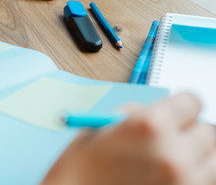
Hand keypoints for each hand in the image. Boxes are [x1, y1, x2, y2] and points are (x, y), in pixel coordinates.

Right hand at [42, 93, 215, 184]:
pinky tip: (170, 177)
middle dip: (188, 131)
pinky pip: (205, 182)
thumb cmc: (77, 172)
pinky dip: (193, 177)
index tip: (178, 112)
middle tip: (170, 139)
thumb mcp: (98, 129)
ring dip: (197, 157)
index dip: (182, 105)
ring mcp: (183, 183)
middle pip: (207, 131)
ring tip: (171, 161)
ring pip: (213, 160)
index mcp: (150, 125)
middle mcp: (174, 154)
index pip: (192, 101)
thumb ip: (132, 114)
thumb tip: (152, 111)